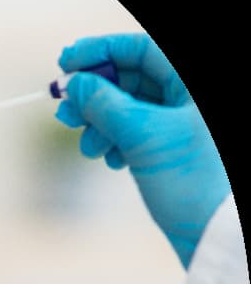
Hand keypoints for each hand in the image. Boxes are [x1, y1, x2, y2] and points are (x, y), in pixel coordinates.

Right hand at [55, 33, 229, 268]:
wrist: (218, 234)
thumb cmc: (196, 181)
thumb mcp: (145, 136)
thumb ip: (105, 104)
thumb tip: (74, 83)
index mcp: (193, 83)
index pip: (141, 48)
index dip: (100, 51)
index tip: (64, 63)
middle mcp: (190, 97)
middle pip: (131, 77)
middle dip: (94, 95)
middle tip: (64, 114)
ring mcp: (182, 122)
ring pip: (128, 107)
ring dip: (99, 123)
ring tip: (90, 148)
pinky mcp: (172, 147)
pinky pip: (134, 131)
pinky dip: (114, 141)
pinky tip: (110, 160)